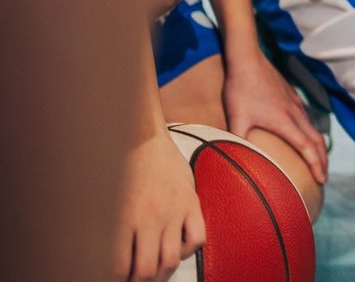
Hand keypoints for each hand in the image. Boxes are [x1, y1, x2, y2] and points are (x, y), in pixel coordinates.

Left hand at [112, 129, 204, 281]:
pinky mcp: (191, 202)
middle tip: (136, 280)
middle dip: (140, 281)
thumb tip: (106, 260)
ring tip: (155, 272)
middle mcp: (149, 218)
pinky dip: (188, 250)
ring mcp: (173, 210)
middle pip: (147, 270)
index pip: (120, 268)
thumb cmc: (119, 169)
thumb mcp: (104, 202)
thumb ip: (108, 232)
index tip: (119, 278)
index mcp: (123, 219)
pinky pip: (197, 238)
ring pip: (172, 259)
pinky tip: (178, 247)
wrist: (142, 139)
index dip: (119, 280)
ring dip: (162, 272)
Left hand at [222, 49, 328, 186]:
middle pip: (317, 140)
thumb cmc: (241, 89)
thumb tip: (233, 161)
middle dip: (323, 160)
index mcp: (285, 122)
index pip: (308, 147)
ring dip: (319, 147)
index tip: (322, 180)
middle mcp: (296, 114)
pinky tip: (305, 135)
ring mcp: (296, 104)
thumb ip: (237, 139)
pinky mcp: (292, 97)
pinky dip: (312, 133)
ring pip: (314, 129)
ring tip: (318, 161)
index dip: (316, 165)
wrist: (247, 60)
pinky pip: (307, 119)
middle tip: (324, 178)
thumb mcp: (236, 117)